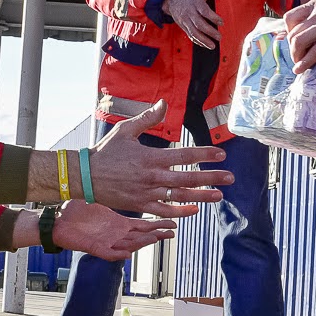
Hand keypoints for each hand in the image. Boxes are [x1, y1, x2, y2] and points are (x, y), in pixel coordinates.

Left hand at [51, 201, 175, 259]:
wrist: (57, 220)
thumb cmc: (76, 211)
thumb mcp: (100, 200)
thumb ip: (115, 192)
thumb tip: (127, 176)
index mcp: (118, 224)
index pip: (143, 226)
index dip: (158, 224)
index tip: (173, 220)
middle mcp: (115, 234)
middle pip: (141, 236)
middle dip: (157, 234)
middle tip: (172, 230)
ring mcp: (106, 242)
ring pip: (129, 246)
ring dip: (143, 243)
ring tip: (156, 238)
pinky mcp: (94, 248)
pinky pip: (109, 253)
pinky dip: (119, 254)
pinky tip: (128, 252)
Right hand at [90, 100, 231, 216]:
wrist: (85, 176)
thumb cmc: (106, 152)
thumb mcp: (126, 130)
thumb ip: (148, 118)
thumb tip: (163, 103)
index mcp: (151, 157)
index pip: (185, 155)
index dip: (205, 155)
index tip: (221, 154)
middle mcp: (152, 177)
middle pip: (188, 178)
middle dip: (211, 177)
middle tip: (230, 177)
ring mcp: (147, 193)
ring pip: (180, 197)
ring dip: (202, 197)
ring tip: (219, 195)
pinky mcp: (140, 206)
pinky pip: (164, 211)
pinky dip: (180, 212)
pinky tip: (194, 210)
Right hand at [163, 0, 224, 48]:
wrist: (172, 0)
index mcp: (195, 2)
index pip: (204, 11)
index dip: (213, 18)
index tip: (221, 22)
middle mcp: (189, 12)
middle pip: (199, 24)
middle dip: (210, 32)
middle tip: (219, 37)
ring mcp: (185, 20)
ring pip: (194, 32)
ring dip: (203, 40)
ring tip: (213, 46)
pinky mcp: (183, 26)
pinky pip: (190, 35)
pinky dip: (197, 41)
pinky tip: (205, 45)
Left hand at [283, 0, 315, 69]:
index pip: (290, 17)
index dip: (289, 31)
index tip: (295, 39)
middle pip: (292, 33)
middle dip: (292, 48)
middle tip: (298, 56)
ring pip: (298, 42)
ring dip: (296, 56)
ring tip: (300, 64)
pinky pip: (315, 51)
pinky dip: (305, 63)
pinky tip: (302, 69)